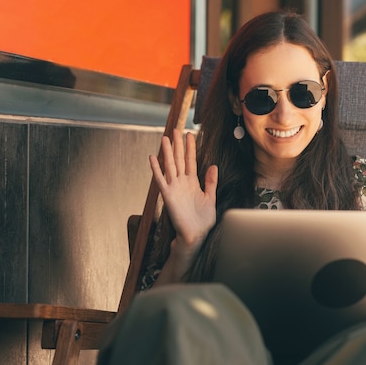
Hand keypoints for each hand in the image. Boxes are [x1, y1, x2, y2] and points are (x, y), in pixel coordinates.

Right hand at [149, 129, 217, 250]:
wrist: (196, 235)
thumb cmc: (203, 220)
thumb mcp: (211, 197)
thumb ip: (211, 182)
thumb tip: (213, 165)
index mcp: (193, 183)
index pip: (191, 161)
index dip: (190, 148)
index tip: (191, 134)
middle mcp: (182, 183)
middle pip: (179, 159)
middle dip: (178, 145)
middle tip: (176, 130)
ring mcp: (174, 188)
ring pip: (170, 166)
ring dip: (167, 152)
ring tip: (165, 138)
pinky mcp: (168, 196)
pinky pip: (160, 180)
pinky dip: (156, 169)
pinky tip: (152, 158)